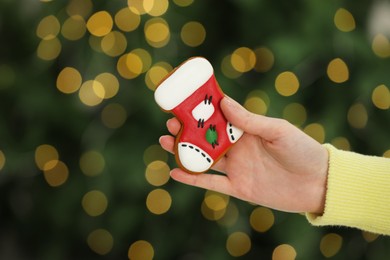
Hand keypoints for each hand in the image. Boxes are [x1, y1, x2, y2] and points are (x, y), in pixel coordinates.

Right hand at [159, 96, 328, 213]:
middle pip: (206, 137)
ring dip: (184, 150)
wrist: (317, 184)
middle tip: (169, 122)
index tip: (183, 102)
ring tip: (164, 141)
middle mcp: (238, 147)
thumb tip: (224, 103)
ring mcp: (236, 167)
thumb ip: (250, 120)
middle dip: (186, 130)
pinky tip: (174, 171)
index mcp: (246, 130)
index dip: (201, 110)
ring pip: (204, 158)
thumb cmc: (302, 151)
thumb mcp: (277, 131)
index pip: (218, 117)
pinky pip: (211, 183)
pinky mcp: (238, 187)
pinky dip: (192, 178)